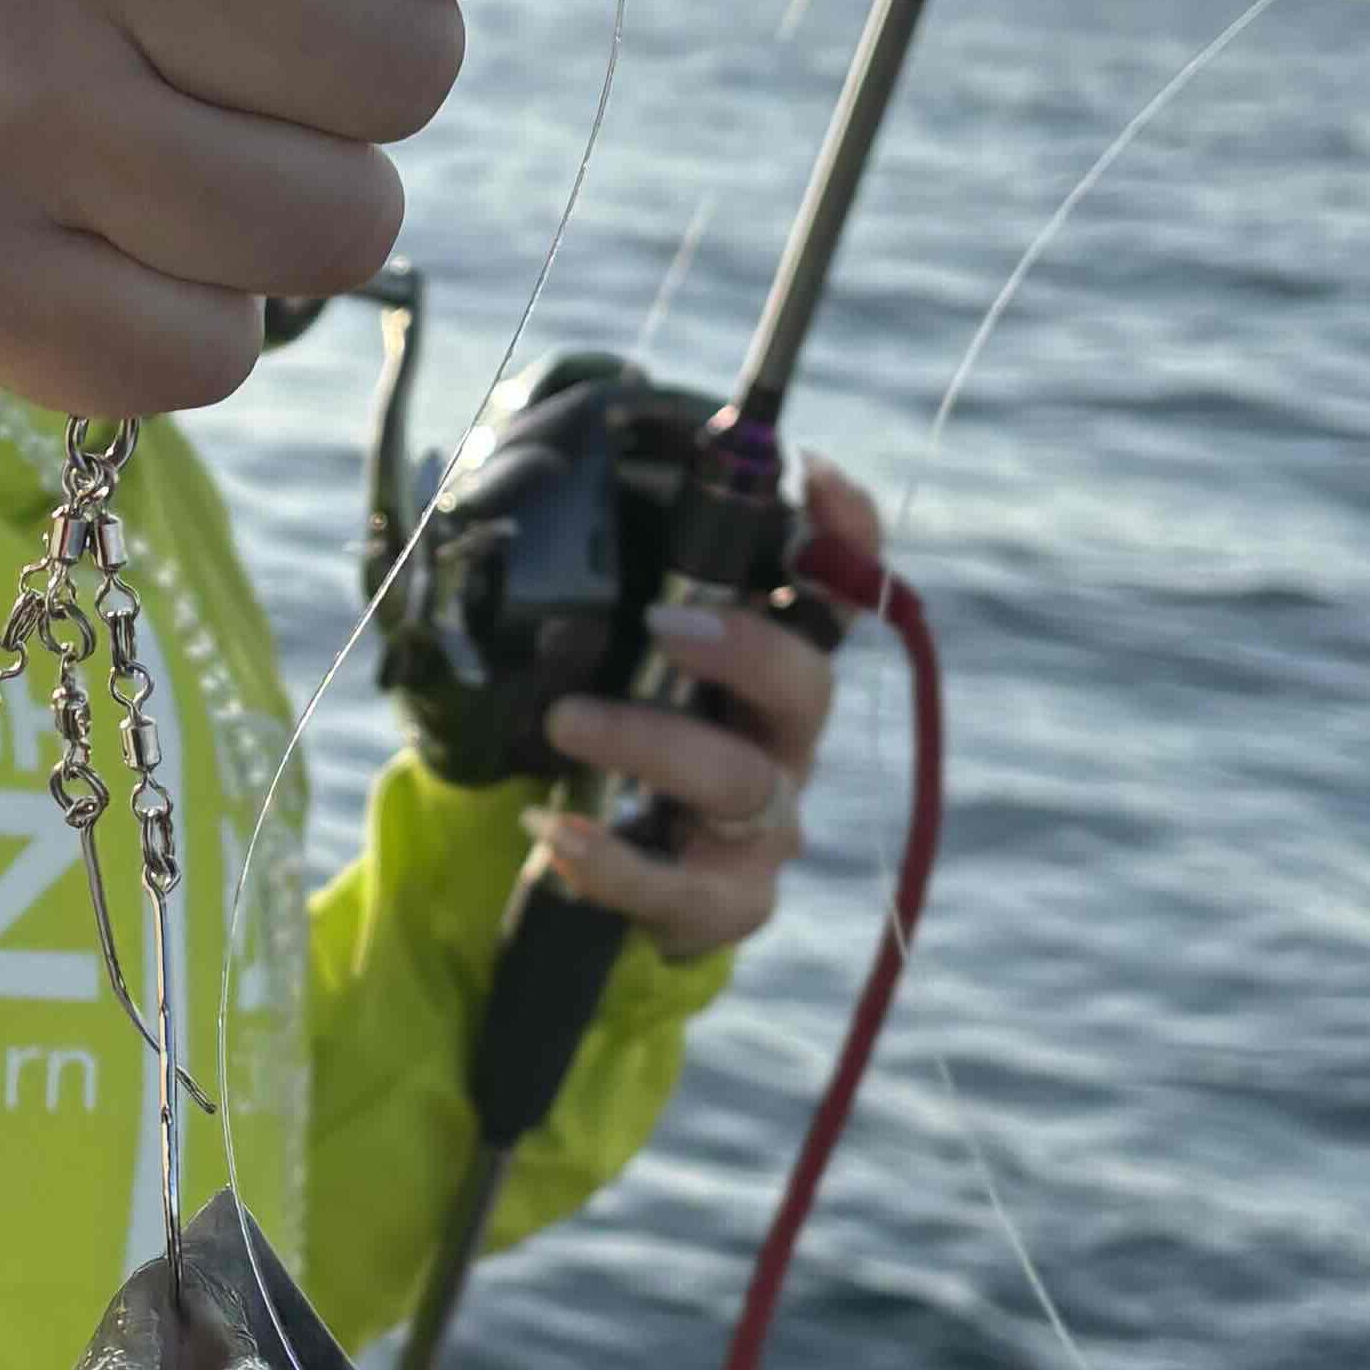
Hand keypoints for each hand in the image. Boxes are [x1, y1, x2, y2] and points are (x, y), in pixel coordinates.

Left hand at [528, 456, 884, 964]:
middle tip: (662, 625)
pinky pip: (680, 889)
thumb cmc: (604, 728)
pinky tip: (554, 833)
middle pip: (807, 685)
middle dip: (743, 648)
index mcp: (767, 658)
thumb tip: (524, 468)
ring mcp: (763, 825)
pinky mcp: (722, 902)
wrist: (585, 865)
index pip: (838, 588)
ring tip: (566, 721)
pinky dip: (613, 861)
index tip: (807, 476)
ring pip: (741, 783)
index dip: (844, 535)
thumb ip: (592, 576)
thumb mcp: (595, 647)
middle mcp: (782, 737)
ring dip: (653, 744)